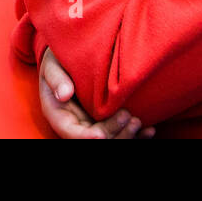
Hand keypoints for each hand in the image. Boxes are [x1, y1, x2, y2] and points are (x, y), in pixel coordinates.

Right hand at [39, 48, 153, 138]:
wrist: (67, 60)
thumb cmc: (57, 61)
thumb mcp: (52, 66)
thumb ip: (56, 79)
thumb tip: (63, 95)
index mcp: (59, 116)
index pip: (71, 134)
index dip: (86, 138)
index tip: (100, 134)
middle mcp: (76, 125)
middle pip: (95, 139)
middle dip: (112, 133)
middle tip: (128, 116)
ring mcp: (91, 126)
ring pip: (109, 140)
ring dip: (125, 136)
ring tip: (138, 122)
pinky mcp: (105, 122)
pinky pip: (120, 134)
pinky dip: (136, 136)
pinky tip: (149, 130)